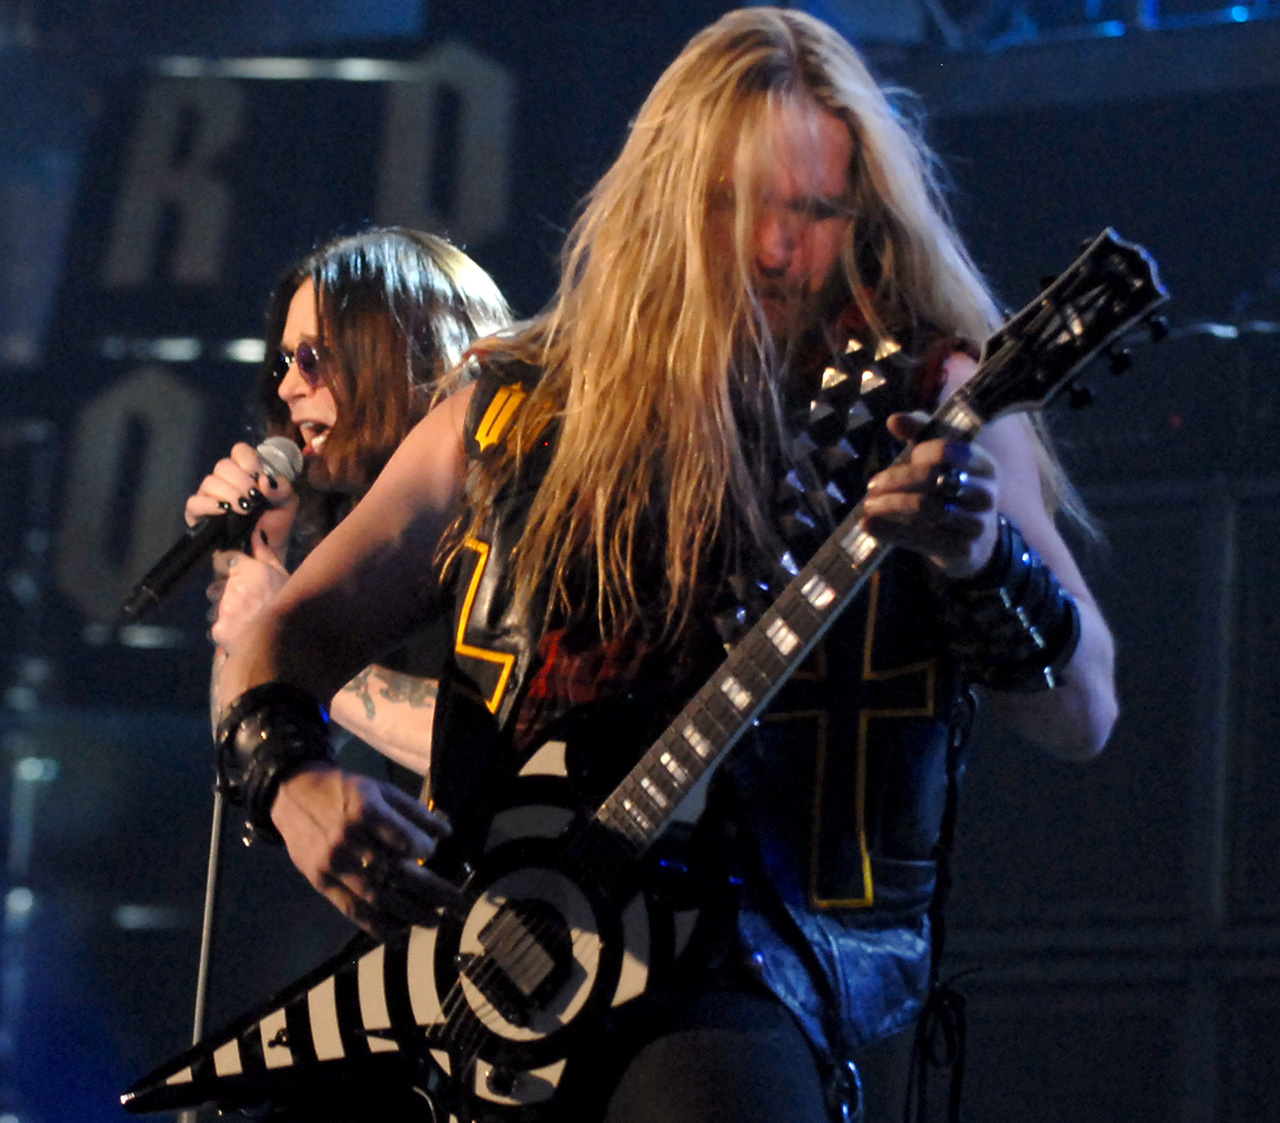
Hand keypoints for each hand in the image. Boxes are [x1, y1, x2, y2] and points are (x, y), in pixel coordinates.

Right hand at [184, 441, 298, 560]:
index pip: (239, 451)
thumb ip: (282, 488)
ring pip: (209, 482)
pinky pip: (194, 503)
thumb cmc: (275, 523)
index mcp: (245, 471)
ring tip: (244, 509)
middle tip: (254, 497)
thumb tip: (264, 480)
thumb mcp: (288, 503)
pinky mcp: (197, 514)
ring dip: (229, 493)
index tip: (259, 477)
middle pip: (223, 465)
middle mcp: (225, 480)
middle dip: (241, 480)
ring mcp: (209, 496)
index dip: (248, 460)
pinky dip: (209, 505)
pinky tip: (225, 511)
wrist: (266, 551)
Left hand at [207, 532, 289, 648]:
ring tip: (246, 620)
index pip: (224, 558)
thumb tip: (256, 532)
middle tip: (248, 602)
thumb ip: (265, 553)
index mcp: (250, 570)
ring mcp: (223, 609)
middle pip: (218, 583)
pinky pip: (218, 626)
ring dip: (226, 611)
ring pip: (216, 606)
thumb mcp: (284, 575)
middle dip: (227, 590)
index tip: (236, 573)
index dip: (229, 566)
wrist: (287, 641)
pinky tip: (242, 633)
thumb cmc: (290, 605)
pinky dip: (227, 630)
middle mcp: (233, 586)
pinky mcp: (219, 630)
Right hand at [271, 764, 462, 936]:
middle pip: (394, 872)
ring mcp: (333, 865)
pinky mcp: (321, 883)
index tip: (433, 853)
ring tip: (435, 921)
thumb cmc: (343, 790)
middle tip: (457, 902)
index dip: (422, 849)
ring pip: (376, 897)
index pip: (400, 838)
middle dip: (430, 890)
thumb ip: (413, 811)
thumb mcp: (379, 788)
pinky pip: (351, 910)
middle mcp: (348, 841)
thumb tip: (445, 832)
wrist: (293, 795)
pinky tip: (398, 932)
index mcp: (364, 811)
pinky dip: (376, 925)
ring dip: (409, 913)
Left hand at [861, 412, 998, 578]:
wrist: (974, 543)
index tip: (900, 462)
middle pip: (932, 478)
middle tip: (870, 487)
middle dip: (895, 481)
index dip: (918, 454)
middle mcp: (985, 493)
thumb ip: (920, 433)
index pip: (946, 450)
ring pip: (925, 508)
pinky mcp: (963, 550)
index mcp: (982, 464)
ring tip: (869, 505)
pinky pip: (921, 538)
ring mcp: (976, 523)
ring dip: (889, 504)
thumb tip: (893, 419)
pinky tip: (869, 525)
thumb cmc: (950, 490)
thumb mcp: (939, 459)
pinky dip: (890, 531)